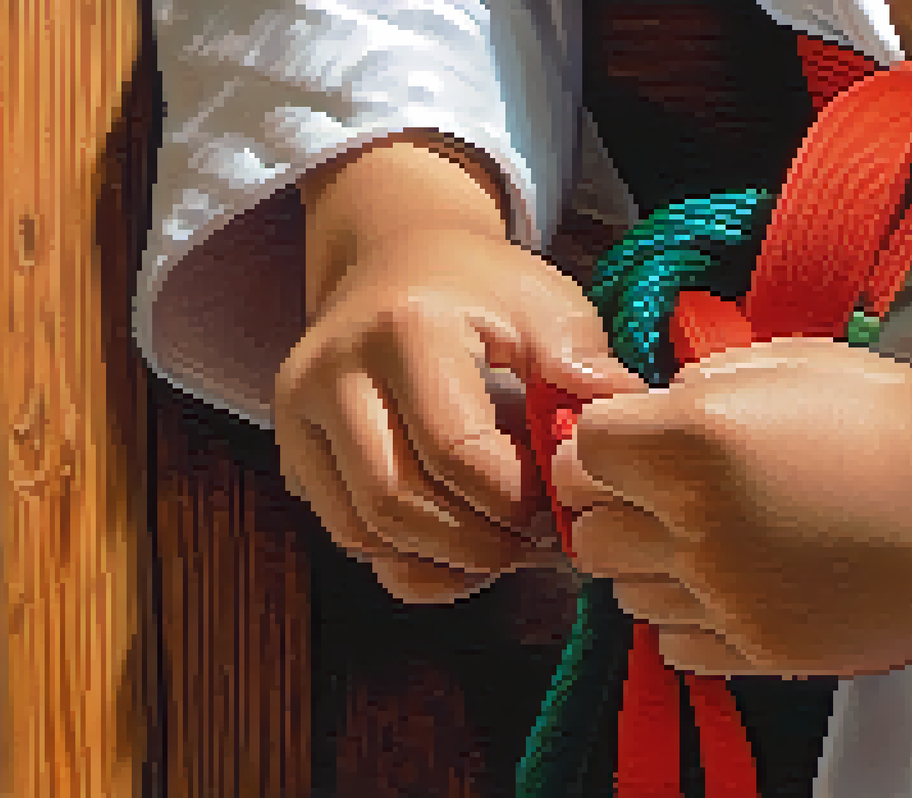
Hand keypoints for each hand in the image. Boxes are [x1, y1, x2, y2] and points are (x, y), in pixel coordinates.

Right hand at [275, 225, 645, 602]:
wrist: (396, 262)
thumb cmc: (479, 287)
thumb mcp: (541, 299)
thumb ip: (580, 353)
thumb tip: (616, 403)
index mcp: (404, 330)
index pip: (454, 449)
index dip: (514, 499)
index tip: (562, 506)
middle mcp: (332, 374)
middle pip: (396, 501)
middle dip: (479, 542)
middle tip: (539, 542)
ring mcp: (300, 417)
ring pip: (363, 531)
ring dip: (444, 560)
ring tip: (507, 547)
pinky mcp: (295, 453)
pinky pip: (347, 539)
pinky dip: (409, 565)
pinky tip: (464, 553)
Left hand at [551, 339, 911, 676]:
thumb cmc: (890, 418)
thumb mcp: (784, 362)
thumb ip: (701, 384)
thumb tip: (658, 408)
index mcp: (692, 443)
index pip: (580, 449)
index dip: (598, 441)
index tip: (624, 440)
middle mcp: (693, 528)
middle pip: (589, 529)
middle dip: (610, 504)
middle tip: (652, 489)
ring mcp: (725, 598)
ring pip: (624, 592)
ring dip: (646, 562)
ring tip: (700, 539)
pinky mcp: (760, 650)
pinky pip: (675, 643)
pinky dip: (686, 616)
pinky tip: (727, 585)